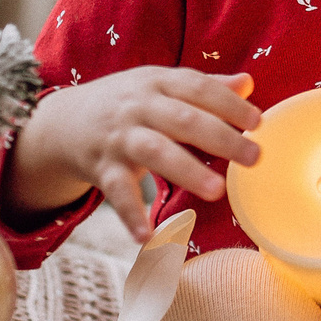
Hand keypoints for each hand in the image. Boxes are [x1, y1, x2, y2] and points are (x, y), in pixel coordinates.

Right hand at [6, 68, 259, 237]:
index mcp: (157, 82)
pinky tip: (150, 237)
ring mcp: (119, 138)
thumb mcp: (159, 86)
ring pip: (155, 152)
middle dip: (220, 138)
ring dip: (186, 171)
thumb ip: (203, 87)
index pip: (197, 87)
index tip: (258, 122)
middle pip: (183, 120)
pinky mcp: (102, 168)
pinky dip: (132, 216)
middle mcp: (138, 107)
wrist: (62, 122)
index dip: (228, 104)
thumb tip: (248, 83)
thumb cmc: (126, 104)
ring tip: (216, 191)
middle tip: (253, 158)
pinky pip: (118, 193)